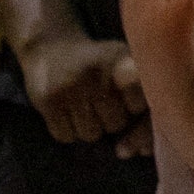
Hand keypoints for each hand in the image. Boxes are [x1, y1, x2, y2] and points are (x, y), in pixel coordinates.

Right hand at [18, 32, 148, 150]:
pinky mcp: (48, 101)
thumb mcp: (123, 63)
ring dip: (89, 128)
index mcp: (120, 61)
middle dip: (111, 121)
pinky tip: (66, 111)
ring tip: (83, 107)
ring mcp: (71, 86)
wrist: (50, 48)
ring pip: (90, 134)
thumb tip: (145, 145)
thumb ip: (142, 92)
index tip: (129, 100)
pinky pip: (65, 136)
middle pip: (115, 125)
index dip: (134, 109)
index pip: (139, 103)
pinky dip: (67, 131)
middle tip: (100, 103)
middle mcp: (96, 72)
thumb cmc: (98, 65)